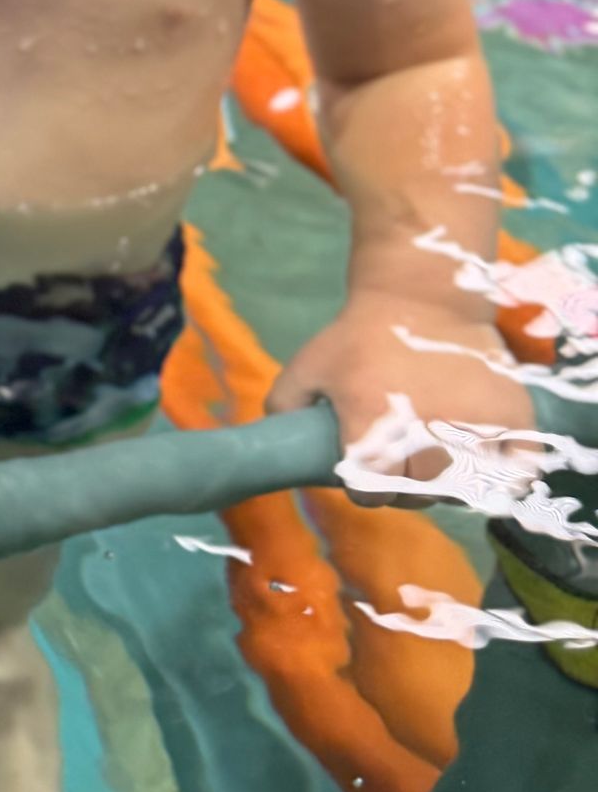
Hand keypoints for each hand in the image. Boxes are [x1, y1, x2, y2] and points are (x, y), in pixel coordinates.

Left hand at [270, 287, 536, 495]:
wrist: (423, 294)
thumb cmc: (362, 335)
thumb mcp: (311, 364)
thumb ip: (284, 407)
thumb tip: (278, 449)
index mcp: (371, 425)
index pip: (369, 493)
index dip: (363, 483)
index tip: (366, 463)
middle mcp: (425, 432)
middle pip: (416, 496)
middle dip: (403, 484)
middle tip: (402, 452)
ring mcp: (474, 428)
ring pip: (460, 491)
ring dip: (447, 480)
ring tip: (437, 448)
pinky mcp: (513, 420)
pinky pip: (513, 476)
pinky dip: (501, 477)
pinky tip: (482, 457)